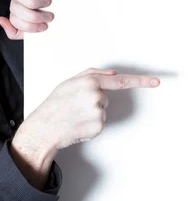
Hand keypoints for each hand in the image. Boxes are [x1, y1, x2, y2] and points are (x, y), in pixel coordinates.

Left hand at [0, 0, 53, 39]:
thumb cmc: (47, 12)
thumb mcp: (32, 27)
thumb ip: (14, 31)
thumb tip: (1, 19)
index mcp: (17, 10)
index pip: (15, 21)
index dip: (29, 27)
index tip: (44, 27)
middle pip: (15, 8)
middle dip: (33, 16)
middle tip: (49, 17)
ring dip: (32, 1)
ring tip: (48, 3)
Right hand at [24, 68, 160, 152]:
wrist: (45, 127)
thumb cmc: (54, 105)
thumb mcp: (68, 82)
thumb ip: (91, 74)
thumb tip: (112, 74)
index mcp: (90, 81)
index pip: (120, 80)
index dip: (140, 81)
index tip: (155, 82)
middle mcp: (96, 95)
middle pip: (106, 97)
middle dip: (93, 101)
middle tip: (74, 106)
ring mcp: (98, 111)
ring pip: (102, 111)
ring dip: (91, 114)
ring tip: (74, 115)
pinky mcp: (98, 126)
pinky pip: (100, 123)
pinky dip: (90, 125)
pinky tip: (77, 124)